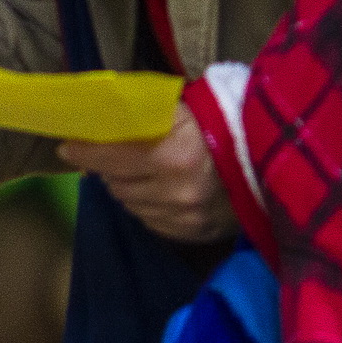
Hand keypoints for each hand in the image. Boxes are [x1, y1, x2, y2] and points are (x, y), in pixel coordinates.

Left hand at [58, 103, 237, 243]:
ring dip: (127, 188)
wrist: (273, 156)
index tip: (67, 148)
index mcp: (172, 154)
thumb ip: (142, 114)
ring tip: (139, 172)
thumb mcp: (182, 108)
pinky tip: (158, 191)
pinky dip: (148, 206)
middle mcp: (176, 192)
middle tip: (111, 156)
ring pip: (131, 205)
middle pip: (116, 184)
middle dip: (108, 169)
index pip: (109, 157)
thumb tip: (98, 113)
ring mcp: (186, 218)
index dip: (84, 152)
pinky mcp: (195, 234)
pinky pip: (151, 222)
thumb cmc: (223, 123)